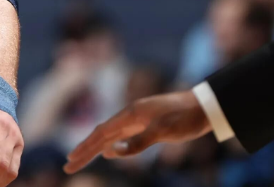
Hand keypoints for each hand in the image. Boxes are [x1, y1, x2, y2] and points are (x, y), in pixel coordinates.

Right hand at [63, 91, 211, 173]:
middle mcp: (129, 115)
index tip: (71, 160)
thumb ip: (137, 142)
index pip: (101, 134)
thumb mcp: (163, 132)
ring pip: (109, 136)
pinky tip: (107, 152)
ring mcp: (136, 119)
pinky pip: (121, 136)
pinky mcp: (145, 124)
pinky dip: (110, 145)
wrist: (204, 106)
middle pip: (100, 135)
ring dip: (94, 148)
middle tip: (69, 166)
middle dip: (84, 151)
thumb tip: (111, 152)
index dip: (85, 148)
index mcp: (130, 115)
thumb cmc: (185, 118)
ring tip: (80, 159)